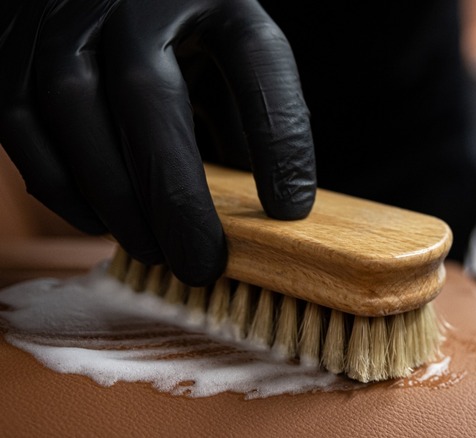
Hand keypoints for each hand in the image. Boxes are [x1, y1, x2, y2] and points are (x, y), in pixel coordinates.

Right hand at [0, 0, 315, 285]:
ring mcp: (61, 21)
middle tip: (201, 263)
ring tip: (156, 252)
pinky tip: (101, 223)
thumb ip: (249, 112)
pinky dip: (63, 188)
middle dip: (174, 194)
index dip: (278, 137)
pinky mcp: (10, 53)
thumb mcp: (229, 49)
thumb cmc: (179, 26)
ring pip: (73, 114)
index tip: (289, 210)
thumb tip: (272, 205)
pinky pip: (23, 127)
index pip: (254, 55)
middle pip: (147, 95)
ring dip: (116, 201)